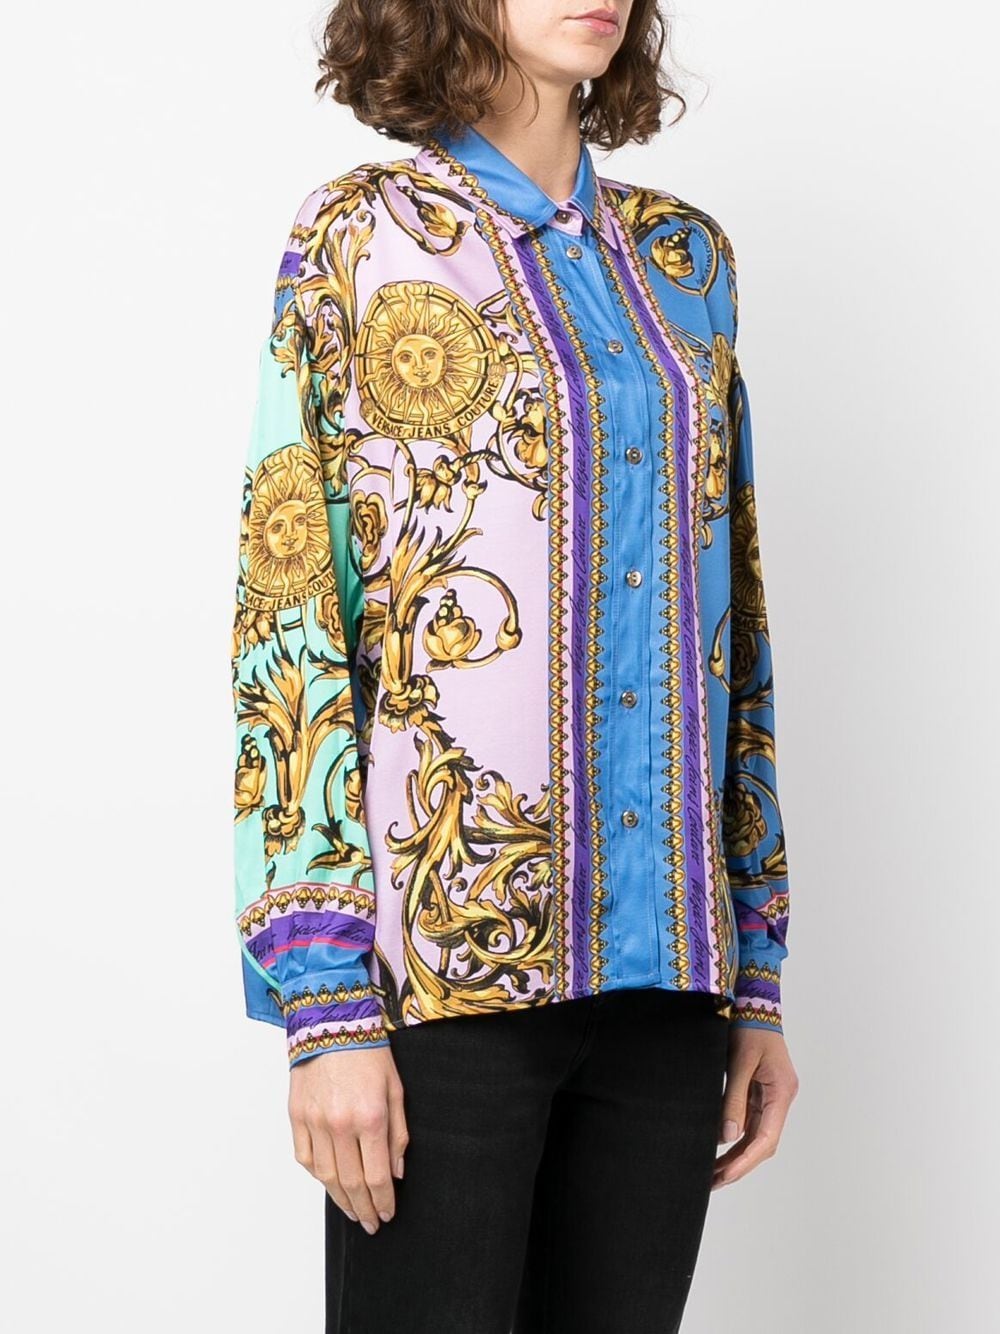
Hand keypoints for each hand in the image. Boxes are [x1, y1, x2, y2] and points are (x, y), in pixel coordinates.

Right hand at [288, 1045, 408, 1233]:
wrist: (331, 1021)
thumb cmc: (369, 1051)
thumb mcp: (396, 1089)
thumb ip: (398, 1134)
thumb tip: (396, 1173)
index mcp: (370, 1117)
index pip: (377, 1177)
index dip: (384, 1202)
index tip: (388, 1214)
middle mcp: (340, 1125)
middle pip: (351, 1183)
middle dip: (364, 1209)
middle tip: (371, 1223)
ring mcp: (314, 1122)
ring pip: (326, 1176)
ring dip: (340, 1200)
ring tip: (353, 1211)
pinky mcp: (296, 1116)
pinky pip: (304, 1157)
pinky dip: (317, 1175)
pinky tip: (329, 1183)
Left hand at [712, 1026, 797, 1189]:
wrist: (754, 1001)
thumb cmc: (749, 1027)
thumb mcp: (739, 1062)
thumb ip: (733, 1099)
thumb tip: (726, 1137)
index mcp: (781, 1092)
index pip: (766, 1139)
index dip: (745, 1161)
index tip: (724, 1176)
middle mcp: (780, 1098)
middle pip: (762, 1142)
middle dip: (739, 1164)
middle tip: (712, 1181)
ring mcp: (772, 1096)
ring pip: (757, 1135)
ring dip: (737, 1154)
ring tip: (712, 1171)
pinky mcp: (761, 1091)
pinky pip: (751, 1121)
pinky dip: (736, 1136)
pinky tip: (719, 1147)